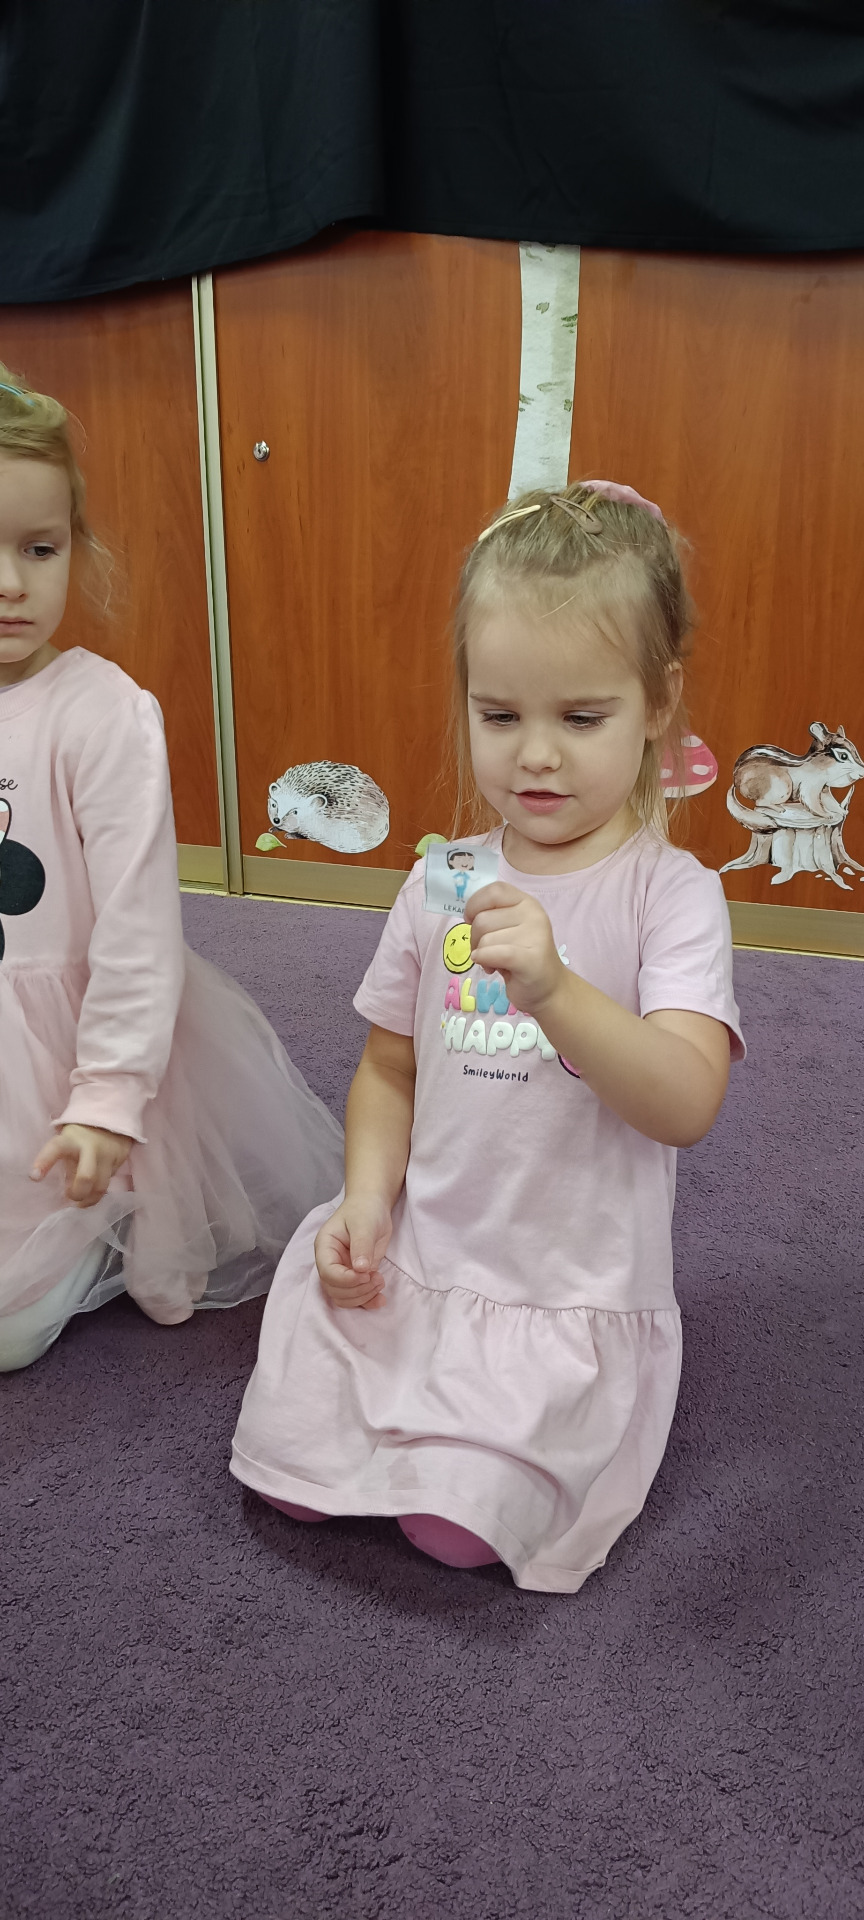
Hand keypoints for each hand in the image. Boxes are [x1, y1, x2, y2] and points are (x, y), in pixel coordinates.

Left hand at [30, 1123, 132, 1207]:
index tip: (34, 1177)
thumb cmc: (80, 1137)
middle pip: (86, 1177)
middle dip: (78, 1193)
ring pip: (101, 1186)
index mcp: (70, 1140)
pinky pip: (110, 1181)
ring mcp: (107, 1154)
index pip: (55, 1149)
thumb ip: (66, 1164)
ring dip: (90, 1199)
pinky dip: (100, 1189)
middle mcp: (90, 1147)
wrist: (111, 1119)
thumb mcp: (68, 1143)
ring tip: (82, 1202)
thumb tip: (67, 1190)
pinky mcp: (120, 1160)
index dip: (44, 1163)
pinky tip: (95, 1189)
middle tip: (71, 1197)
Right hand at [314, 1193, 391, 1310]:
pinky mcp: (355, 1277)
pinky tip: (381, 1300)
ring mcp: (342, 1271)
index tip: (366, 1274)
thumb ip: (361, 1245)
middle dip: (356, 1289)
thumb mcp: (364, 1224)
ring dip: (363, 1296)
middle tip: (377, 1278)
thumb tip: (360, 1269)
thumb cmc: (364, 1210)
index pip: (327, 1272)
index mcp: (325, 1247)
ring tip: (380, 1282)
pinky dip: (367, 1302)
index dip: (346, 1279)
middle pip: (334, 1289)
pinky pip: (356, 1297)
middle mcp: (330, 1262)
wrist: (372, 1207)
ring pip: (343, 1297)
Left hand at [465, 882, 565, 1017]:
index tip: (471, 921)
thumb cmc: (521, 957)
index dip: (474, 905)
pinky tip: (491, 967)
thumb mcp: (508, 928)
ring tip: (495, 963)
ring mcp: (535, 935)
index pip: (494, 890)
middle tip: (488, 952)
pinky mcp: (531, 959)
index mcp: (526, 902)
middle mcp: (533, 914)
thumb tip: (468, 917)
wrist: (548, 989)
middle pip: (482, 919)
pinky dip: (484, 960)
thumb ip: (492, 916)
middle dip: (475, 939)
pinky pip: (493, 953)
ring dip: (481, 954)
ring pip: (484, 940)